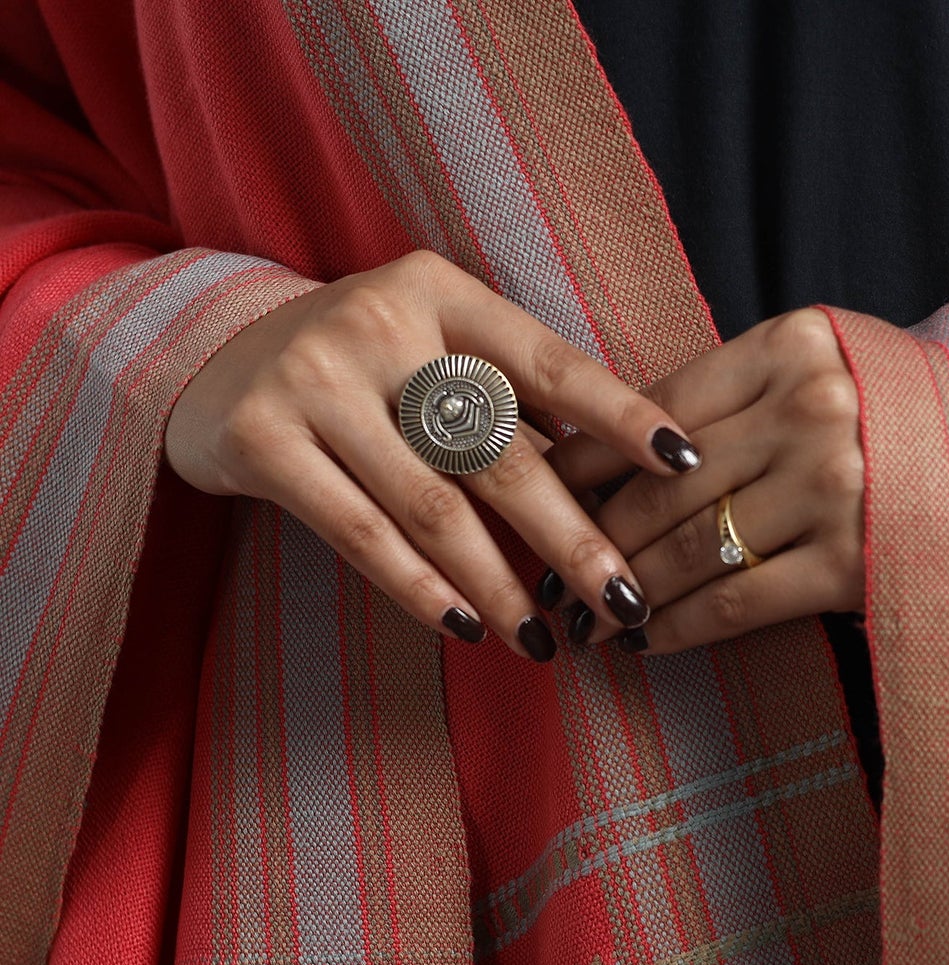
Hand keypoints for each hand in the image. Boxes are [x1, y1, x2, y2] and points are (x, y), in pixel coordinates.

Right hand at [163, 249, 698, 658]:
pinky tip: (469, 628)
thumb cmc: (365, 369)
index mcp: (441, 292)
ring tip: (547, 639)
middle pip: (499, 452)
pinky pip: (359, 533)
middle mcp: (380, 323)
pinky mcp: (263, 439)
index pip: (550, 363)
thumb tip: (622, 479)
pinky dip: (420, 589)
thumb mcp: (434, 350)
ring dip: (501, 584)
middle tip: (627, 604)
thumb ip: (511, 401)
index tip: (687, 463)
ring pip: (433, 506)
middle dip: (574, 538)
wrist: (214, 357)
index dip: (621, 416)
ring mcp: (315, 379)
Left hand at [544, 308, 862, 653]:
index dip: (589, 457)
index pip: (661, 406)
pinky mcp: (848, 564)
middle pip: (663, 485)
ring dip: (625, 590)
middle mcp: (808, 410)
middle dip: (592, 538)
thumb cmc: (903, 421)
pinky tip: (645, 642)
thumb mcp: (828, 371)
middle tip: (548, 574)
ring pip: (688, 546)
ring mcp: (830, 487)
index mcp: (792, 348)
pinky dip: (679, 626)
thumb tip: (630, 448)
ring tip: (587, 619)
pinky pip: (735, 601)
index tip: (545, 490)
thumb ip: (744, 394)